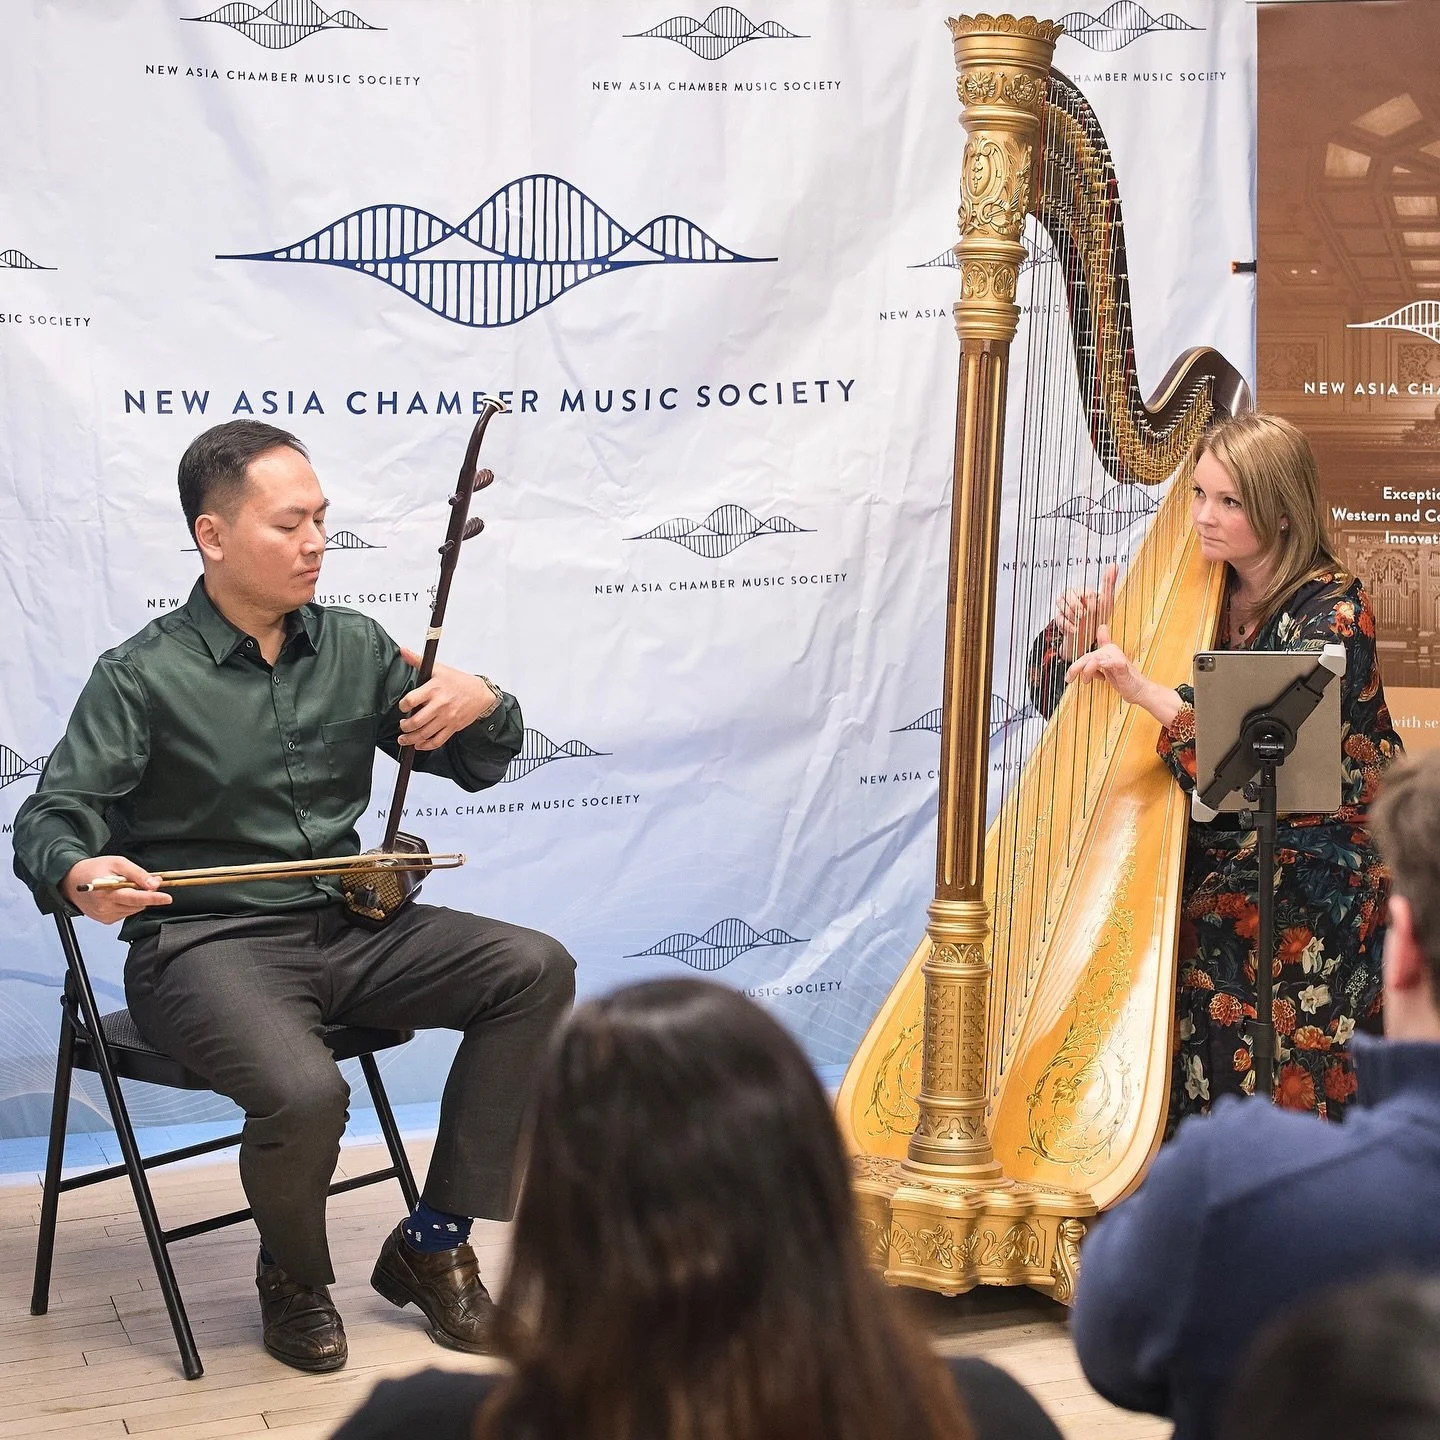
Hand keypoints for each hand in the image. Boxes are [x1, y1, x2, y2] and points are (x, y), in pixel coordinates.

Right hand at [63, 856, 171, 925]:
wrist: (71, 881)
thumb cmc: (93, 869)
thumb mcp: (117, 863)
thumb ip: (137, 873)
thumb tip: (154, 883)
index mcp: (107, 892)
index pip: (136, 898)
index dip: (153, 898)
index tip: (167, 898)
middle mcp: (105, 907)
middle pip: (138, 904)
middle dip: (147, 894)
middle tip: (146, 882)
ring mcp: (105, 915)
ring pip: (134, 909)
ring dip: (137, 899)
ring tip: (125, 887)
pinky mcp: (105, 920)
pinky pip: (126, 912)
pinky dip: (128, 904)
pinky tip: (119, 896)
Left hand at [397, 647, 499, 750]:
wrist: (480, 693)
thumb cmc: (458, 681)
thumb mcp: (438, 668)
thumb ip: (418, 660)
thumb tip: (403, 651)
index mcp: (434, 689)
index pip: (411, 700)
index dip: (402, 705)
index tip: (403, 706)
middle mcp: (439, 705)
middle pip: (416, 721)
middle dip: (405, 726)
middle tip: (402, 725)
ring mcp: (446, 718)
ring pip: (424, 733)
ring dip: (411, 739)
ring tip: (404, 738)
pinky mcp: (453, 727)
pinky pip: (437, 741)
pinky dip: (426, 745)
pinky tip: (418, 744)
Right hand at [1055, 563, 1117, 660]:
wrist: (1090, 635)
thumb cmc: (1099, 615)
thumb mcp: (1106, 600)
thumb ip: (1108, 583)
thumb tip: (1114, 564)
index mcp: (1082, 590)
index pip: (1084, 591)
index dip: (1090, 602)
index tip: (1096, 609)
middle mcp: (1071, 596)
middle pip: (1068, 594)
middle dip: (1078, 607)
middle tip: (1085, 615)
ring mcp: (1063, 606)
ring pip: (1061, 604)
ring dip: (1072, 615)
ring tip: (1080, 622)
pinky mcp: (1059, 618)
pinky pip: (1059, 618)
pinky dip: (1068, 625)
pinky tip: (1075, 629)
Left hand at [1064, 624, 1181, 725]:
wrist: (1139, 691)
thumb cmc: (1122, 681)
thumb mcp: (1105, 669)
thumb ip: (1095, 659)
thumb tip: (1094, 638)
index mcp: (1107, 651)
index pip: (1087, 654)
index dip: (1079, 658)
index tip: (1071, 671)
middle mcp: (1111, 651)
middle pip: (1087, 657)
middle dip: (1075, 669)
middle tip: (1068, 680)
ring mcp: (1118, 659)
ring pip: (1094, 659)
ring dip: (1087, 672)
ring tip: (1087, 682)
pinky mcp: (1123, 667)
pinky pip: (1112, 663)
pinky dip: (1104, 666)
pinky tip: (1100, 676)